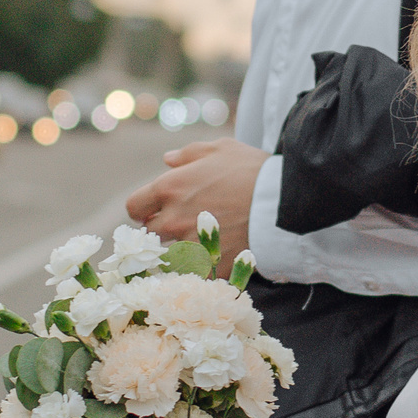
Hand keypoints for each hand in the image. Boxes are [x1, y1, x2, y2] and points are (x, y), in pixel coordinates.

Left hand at [124, 138, 267, 268]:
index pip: (135, 207)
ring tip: (203, 238)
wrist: (283, 200)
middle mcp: (174, 218)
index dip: (143, 208)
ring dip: (182, 246)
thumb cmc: (251, 169)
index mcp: (169, 188)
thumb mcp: (219, 149)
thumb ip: (188, 154)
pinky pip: (198, 269)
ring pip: (171, 252)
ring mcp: (191, 244)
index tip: (155, 208)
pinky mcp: (210, 263)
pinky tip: (219, 253)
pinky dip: (204, 264)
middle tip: (184, 221)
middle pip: (151, 233)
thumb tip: (168, 160)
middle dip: (162, 227)